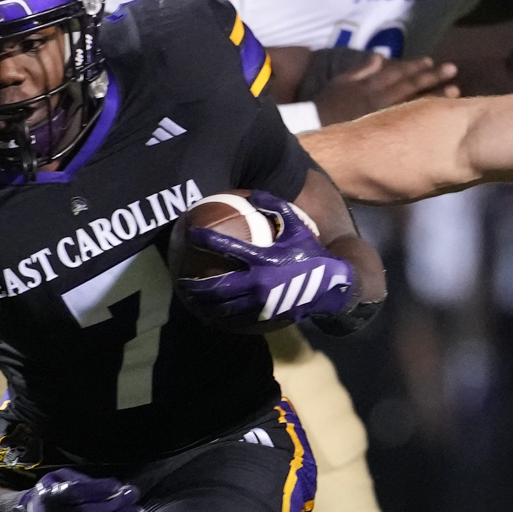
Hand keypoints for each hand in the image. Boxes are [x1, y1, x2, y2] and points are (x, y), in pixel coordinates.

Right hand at [5, 468, 140, 511]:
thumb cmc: (52, 494)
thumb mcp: (59, 478)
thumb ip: (81, 481)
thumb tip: (109, 486)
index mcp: (51, 498)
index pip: (75, 494)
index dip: (97, 490)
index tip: (116, 484)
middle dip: (112, 505)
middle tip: (132, 495)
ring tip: (137, 511)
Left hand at [177, 191, 359, 331]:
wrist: (332, 287)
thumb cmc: (313, 254)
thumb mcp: (298, 227)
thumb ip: (277, 208)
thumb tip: (257, 192)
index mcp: (263, 258)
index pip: (228, 247)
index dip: (206, 239)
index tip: (191, 232)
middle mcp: (258, 282)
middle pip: (217, 286)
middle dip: (195, 284)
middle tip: (180, 279)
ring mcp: (260, 303)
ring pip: (223, 307)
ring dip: (203, 303)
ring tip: (189, 299)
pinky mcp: (264, 317)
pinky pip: (237, 319)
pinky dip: (220, 317)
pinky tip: (210, 314)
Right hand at [307, 52, 455, 123]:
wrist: (316, 132)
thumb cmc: (326, 107)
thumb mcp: (339, 82)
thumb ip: (361, 70)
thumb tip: (381, 56)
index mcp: (370, 85)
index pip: (397, 73)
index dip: (415, 66)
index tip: (431, 62)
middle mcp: (381, 99)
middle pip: (411, 85)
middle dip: (432, 77)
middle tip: (453, 70)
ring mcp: (385, 117)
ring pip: (415, 103)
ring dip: (436, 96)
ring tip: (456, 91)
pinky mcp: (386, 133)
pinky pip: (410, 122)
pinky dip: (426, 116)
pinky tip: (440, 113)